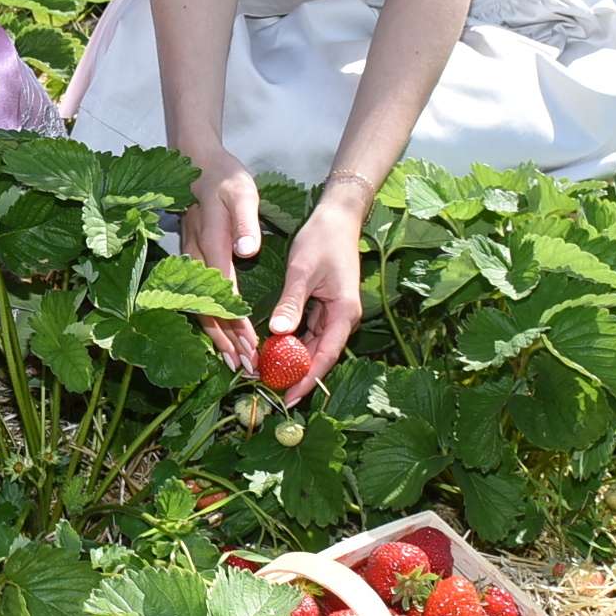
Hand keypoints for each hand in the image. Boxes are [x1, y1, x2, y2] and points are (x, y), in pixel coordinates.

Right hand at [183, 144, 260, 375]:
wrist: (197, 163)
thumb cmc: (225, 178)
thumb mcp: (242, 193)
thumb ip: (245, 222)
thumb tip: (247, 251)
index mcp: (211, 244)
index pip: (224, 294)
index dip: (236, 323)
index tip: (252, 346)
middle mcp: (196, 257)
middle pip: (207, 309)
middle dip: (227, 342)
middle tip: (246, 368)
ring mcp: (189, 260)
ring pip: (199, 307)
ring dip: (217, 338)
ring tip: (234, 363)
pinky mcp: (191, 260)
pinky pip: (197, 299)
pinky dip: (209, 322)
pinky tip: (220, 339)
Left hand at [268, 199, 364, 404]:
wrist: (337, 218)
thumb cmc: (322, 239)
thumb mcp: (302, 270)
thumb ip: (292, 302)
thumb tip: (279, 332)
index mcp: (345, 312)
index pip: (325, 355)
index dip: (308, 379)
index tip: (289, 397)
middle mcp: (343, 318)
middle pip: (320, 355)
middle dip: (298, 375)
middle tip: (272, 393)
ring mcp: (335, 313)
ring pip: (314, 346)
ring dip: (294, 360)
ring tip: (270, 378)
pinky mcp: (325, 307)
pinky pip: (310, 332)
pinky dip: (294, 342)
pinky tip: (275, 351)